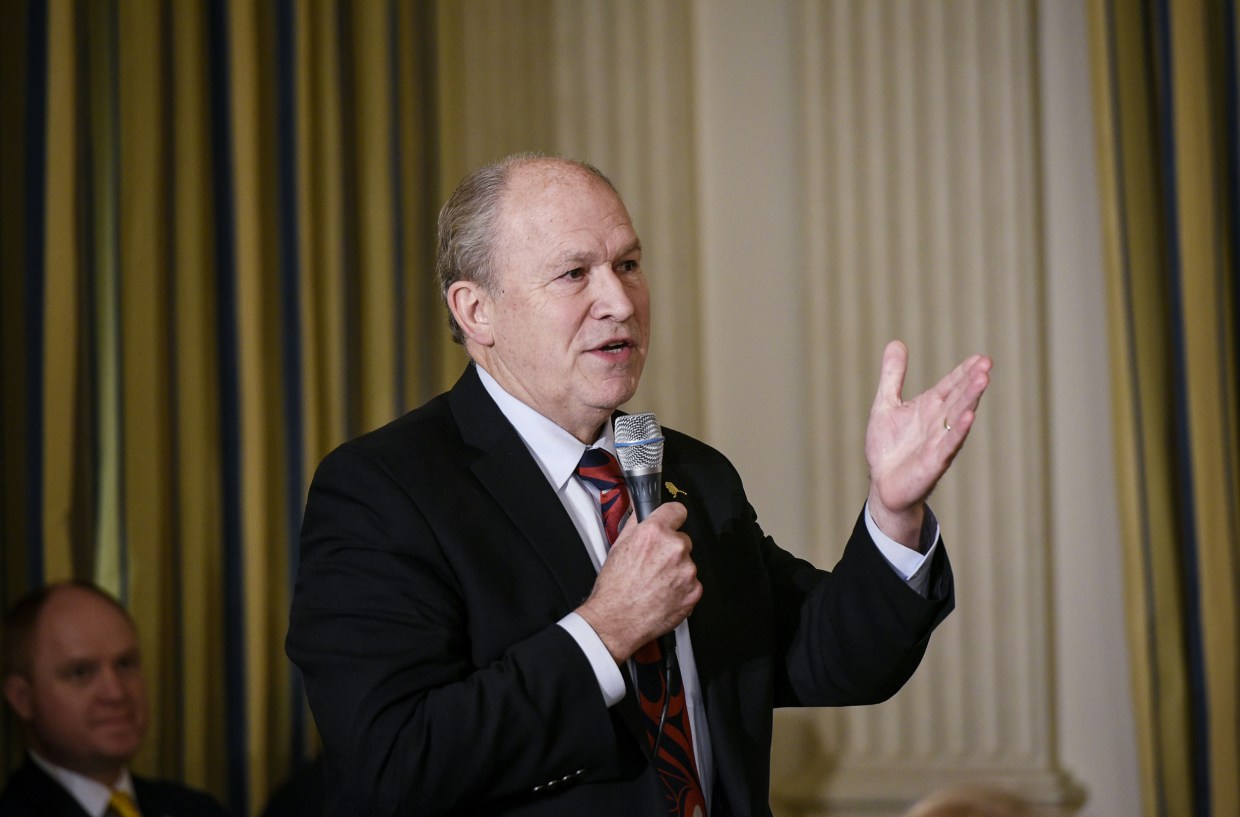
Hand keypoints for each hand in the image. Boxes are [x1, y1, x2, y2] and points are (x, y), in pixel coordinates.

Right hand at [576, 502, 700, 661]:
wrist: (617, 621)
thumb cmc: (614, 588)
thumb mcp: (618, 546)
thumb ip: (635, 524)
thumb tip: (643, 512)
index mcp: (654, 533)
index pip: (677, 510)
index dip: (671, 518)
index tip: (670, 524)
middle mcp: (674, 548)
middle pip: (682, 540)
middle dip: (671, 550)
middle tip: (654, 564)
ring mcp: (687, 571)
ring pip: (687, 563)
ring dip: (677, 570)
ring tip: (656, 584)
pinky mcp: (694, 591)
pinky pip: (692, 583)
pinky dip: (681, 589)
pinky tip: (663, 595)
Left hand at [865, 340, 991, 547]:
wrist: (883, 484)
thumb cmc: (888, 447)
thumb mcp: (885, 404)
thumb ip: (892, 376)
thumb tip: (896, 342)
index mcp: (929, 407)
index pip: (951, 385)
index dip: (964, 371)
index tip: (981, 357)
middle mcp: (938, 422)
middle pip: (958, 397)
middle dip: (972, 381)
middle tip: (987, 363)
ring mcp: (939, 441)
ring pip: (958, 416)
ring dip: (970, 399)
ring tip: (983, 380)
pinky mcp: (934, 462)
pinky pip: (948, 444)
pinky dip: (958, 430)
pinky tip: (969, 416)